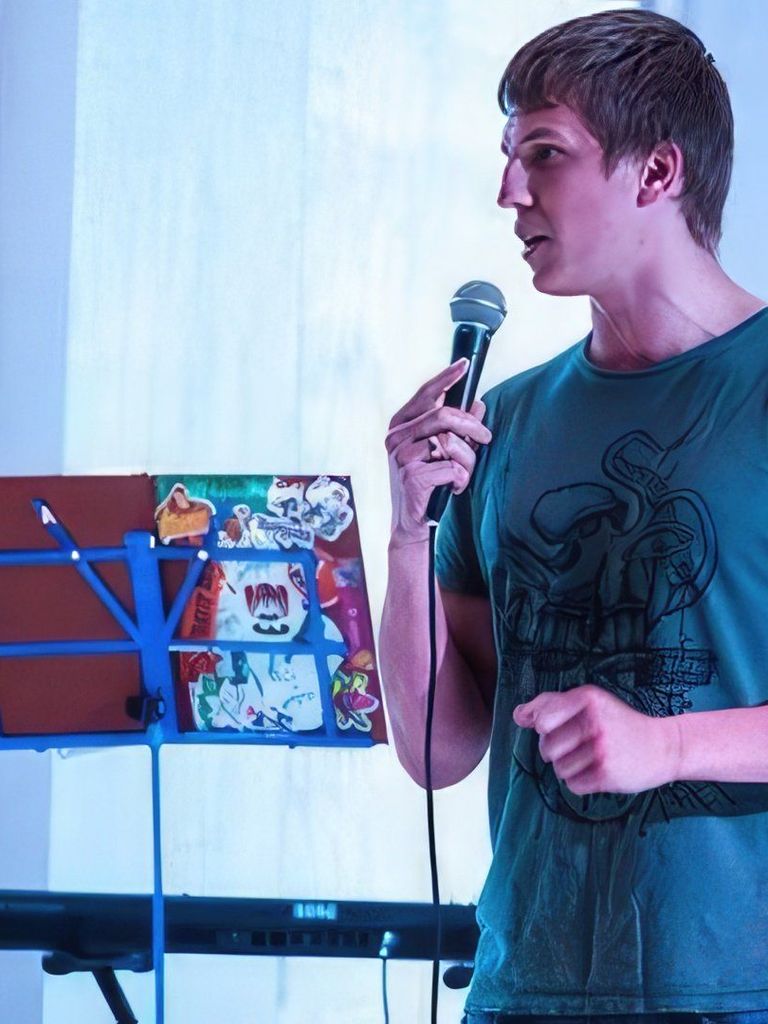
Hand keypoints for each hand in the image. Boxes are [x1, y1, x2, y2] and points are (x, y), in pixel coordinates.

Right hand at [385, 359, 491, 546]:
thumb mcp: (443, 451)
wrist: (411, 522)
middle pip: (443, 416)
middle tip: (485, 437)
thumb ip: (458, 428)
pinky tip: (453, 488)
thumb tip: (479, 403)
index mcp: (401, 426)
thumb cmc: (427, 483)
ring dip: (466, 460)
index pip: (425, 394)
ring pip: (450, 443)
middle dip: (471, 426)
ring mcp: (402, 456)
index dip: (446, 378)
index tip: (464, 365)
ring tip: (462, 474)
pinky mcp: (412, 476)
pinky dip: (460, 479)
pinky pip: (451, 468)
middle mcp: (397, 437)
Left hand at [512, 684, 681, 794]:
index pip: (543, 719)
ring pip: (558, 769)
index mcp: (588, 698)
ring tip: (589, 758)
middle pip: (546, 748)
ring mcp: (602, 750)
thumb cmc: (617, 722)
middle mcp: (595, 722)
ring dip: (568, 767)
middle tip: (576, 745)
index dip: (544, 727)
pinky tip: (597, 771)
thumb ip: (550, 704)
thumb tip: (518, 716)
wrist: (663, 746)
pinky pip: (573, 786)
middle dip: (555, 751)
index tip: (557, 727)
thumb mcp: (589, 702)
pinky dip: (580, 782)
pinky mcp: (608, 775)